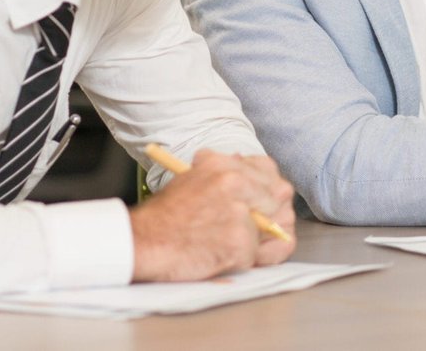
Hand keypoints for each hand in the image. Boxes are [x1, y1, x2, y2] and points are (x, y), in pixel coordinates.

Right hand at [128, 150, 296, 280]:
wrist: (144, 242)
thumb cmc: (166, 215)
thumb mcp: (195, 178)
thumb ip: (227, 174)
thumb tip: (253, 176)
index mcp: (226, 165)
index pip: (270, 171)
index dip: (268, 188)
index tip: (262, 201)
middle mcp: (237, 183)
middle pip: (282, 196)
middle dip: (274, 213)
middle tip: (258, 228)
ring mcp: (241, 214)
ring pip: (273, 228)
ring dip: (260, 240)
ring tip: (234, 244)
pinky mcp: (240, 243)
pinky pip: (258, 255)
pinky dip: (244, 260)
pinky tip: (222, 256)